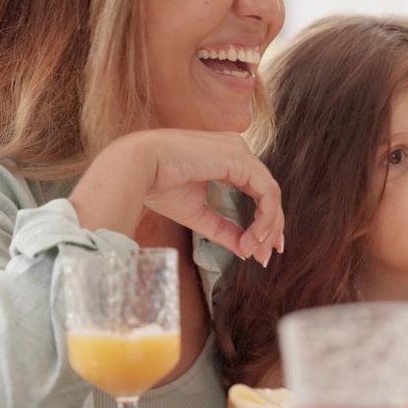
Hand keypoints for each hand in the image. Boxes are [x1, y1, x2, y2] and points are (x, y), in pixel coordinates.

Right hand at [70, 130, 283, 264]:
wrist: (136, 167)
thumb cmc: (158, 184)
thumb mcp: (197, 214)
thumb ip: (223, 229)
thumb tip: (245, 250)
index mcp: (227, 159)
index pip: (258, 190)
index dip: (265, 221)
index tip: (261, 249)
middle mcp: (237, 150)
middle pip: (268, 192)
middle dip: (271, 228)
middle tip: (265, 256)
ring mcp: (239, 151)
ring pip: (271, 193)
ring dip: (269, 226)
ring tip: (257, 251)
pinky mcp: (238, 158)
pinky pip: (265, 191)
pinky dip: (265, 217)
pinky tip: (253, 238)